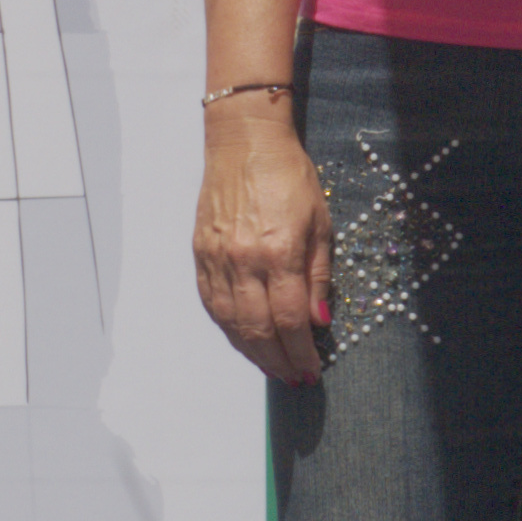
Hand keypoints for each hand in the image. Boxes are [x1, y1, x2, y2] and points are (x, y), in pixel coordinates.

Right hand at [194, 98, 330, 382]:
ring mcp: (216, 258)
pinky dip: (228, 327)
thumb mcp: (321, 223)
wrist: (244, 143)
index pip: (290, 319)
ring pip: (231, 321)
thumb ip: (318, 276)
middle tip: (293, 377)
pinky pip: (212, 302)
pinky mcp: (200, 253)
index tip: (312, 369)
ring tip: (271, 366)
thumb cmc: (289, 177)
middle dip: (278, 359)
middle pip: (258, 329)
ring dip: (252, 351)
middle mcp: (243, 260)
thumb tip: (319, 322)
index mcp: (278, 252)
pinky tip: (242, 338)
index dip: (301, 351)